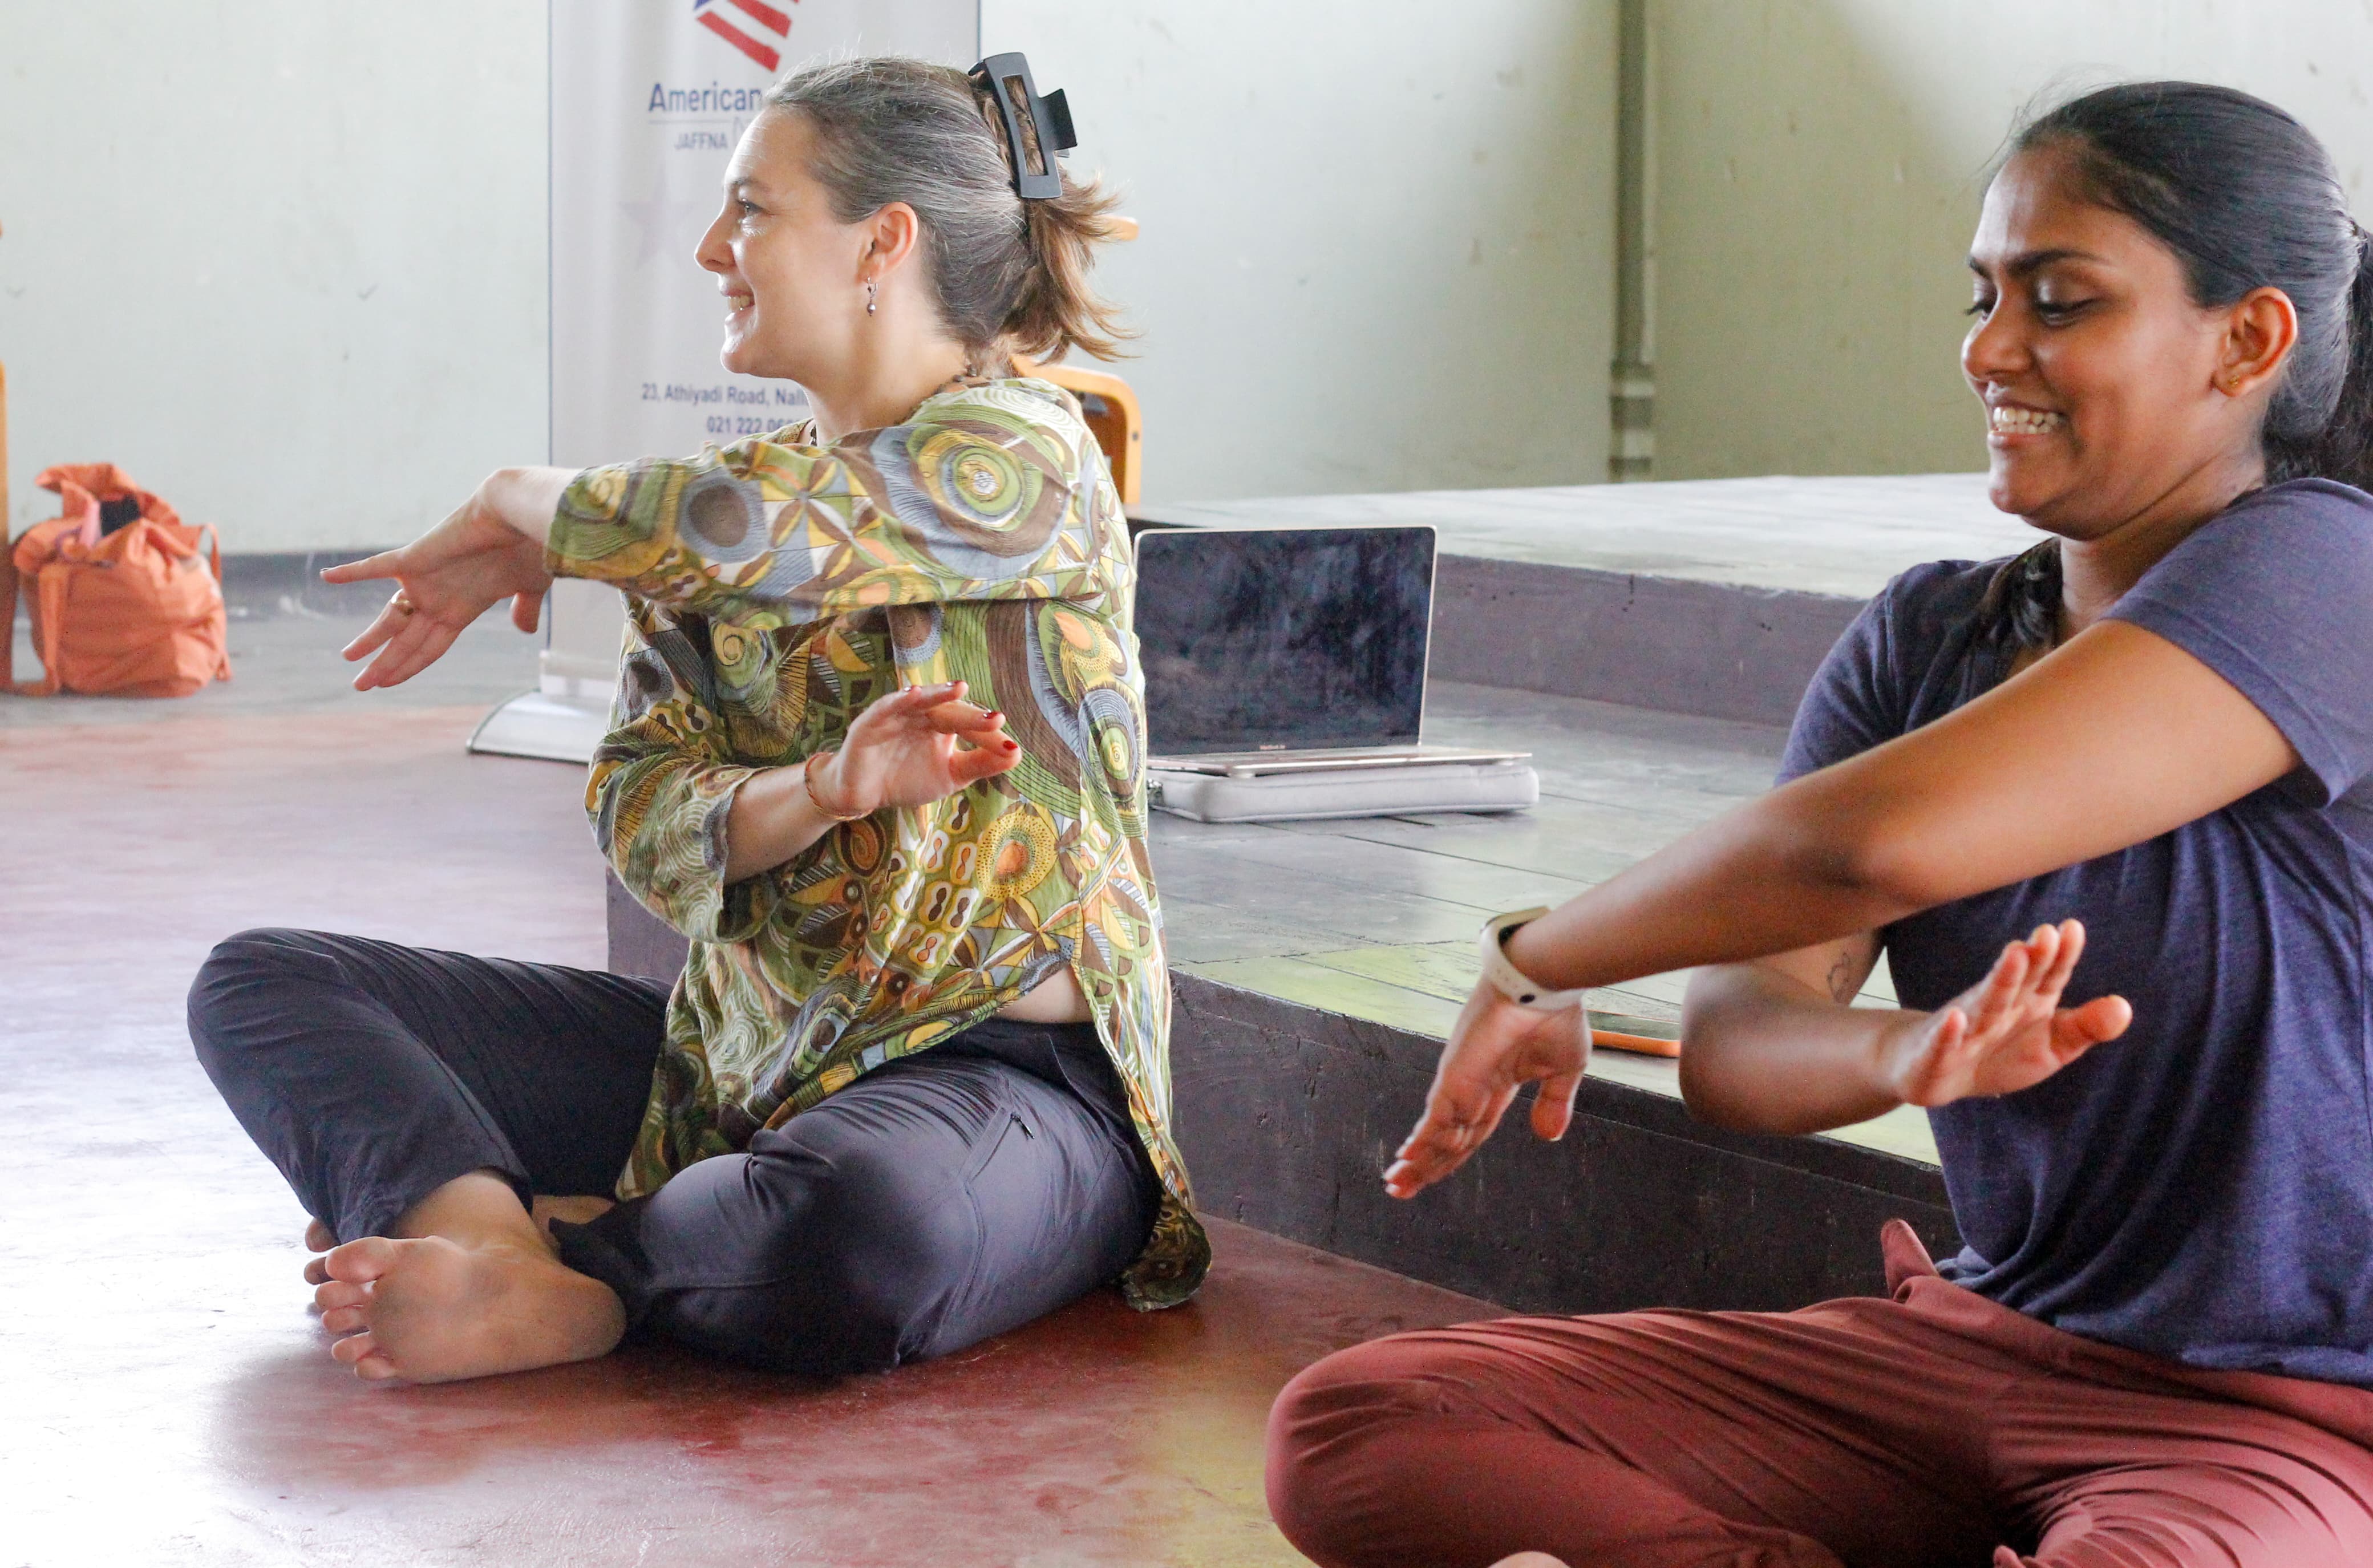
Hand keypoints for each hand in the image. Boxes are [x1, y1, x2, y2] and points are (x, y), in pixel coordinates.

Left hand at [323, 481, 555, 690]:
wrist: (519, 514)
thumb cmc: (527, 548)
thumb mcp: (529, 588)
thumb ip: (523, 609)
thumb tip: (525, 630)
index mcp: (462, 609)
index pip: (429, 649)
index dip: (409, 667)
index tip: (388, 683)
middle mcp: (439, 599)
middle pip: (405, 642)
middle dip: (384, 666)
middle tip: (361, 686)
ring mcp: (425, 582)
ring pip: (390, 619)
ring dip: (369, 640)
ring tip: (348, 658)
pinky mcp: (415, 559)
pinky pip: (377, 567)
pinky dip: (353, 571)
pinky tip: (328, 576)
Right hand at [813, 681, 1020, 815]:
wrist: (863, 795)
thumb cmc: (906, 779)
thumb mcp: (950, 775)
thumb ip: (981, 764)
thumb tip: (1017, 753)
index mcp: (943, 724)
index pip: (971, 724)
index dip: (989, 736)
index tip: (1010, 749)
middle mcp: (922, 714)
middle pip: (950, 709)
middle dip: (972, 716)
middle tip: (996, 720)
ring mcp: (896, 715)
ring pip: (920, 701)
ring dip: (938, 694)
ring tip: (960, 688)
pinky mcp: (870, 721)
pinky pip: (885, 707)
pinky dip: (898, 701)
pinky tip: (913, 695)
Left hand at [1383, 981, 1591, 1198]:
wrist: (1545, 985)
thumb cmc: (1556, 1016)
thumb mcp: (1563, 1070)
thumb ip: (1554, 1102)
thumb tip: (1549, 1137)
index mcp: (1497, 1085)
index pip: (1470, 1130)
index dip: (1451, 1155)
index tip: (1432, 1174)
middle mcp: (1473, 1086)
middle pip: (1447, 1137)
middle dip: (1425, 1164)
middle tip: (1400, 1188)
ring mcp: (1462, 1081)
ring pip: (1437, 1132)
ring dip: (1418, 1160)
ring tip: (1397, 1184)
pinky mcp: (1456, 1075)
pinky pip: (1438, 1116)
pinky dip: (1424, 1140)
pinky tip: (1408, 1159)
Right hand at [1877, 919, 2130, 1106]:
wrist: (1935, 1072)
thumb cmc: (2000, 1052)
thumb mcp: (2053, 1046)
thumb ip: (2088, 1027)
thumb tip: (2124, 1007)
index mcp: (2030, 1002)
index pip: (2049, 975)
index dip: (2061, 955)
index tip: (2072, 928)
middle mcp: (1998, 1006)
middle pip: (2018, 981)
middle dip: (2031, 960)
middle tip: (2046, 934)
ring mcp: (1966, 1028)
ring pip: (1985, 1003)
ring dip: (2000, 980)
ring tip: (2015, 955)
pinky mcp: (1938, 1052)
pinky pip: (1945, 1042)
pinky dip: (1950, 1031)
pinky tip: (1956, 1019)